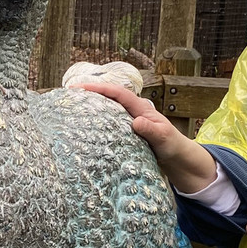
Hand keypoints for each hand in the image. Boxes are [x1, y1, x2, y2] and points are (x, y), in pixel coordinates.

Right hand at [80, 82, 217, 192]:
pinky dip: (96, 121)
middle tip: (69, 95)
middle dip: (90, 93)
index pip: (117, 93)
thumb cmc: (173, 147)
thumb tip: (136, 122)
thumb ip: (151, 130)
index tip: (81, 88)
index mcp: (141, 108)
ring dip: (91, 106)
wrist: (178, 159)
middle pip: (109, 97)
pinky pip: (108, 123)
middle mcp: (133, 111)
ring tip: (71, 108)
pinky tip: (84, 127)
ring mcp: (128, 122)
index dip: (99, 88)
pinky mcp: (125, 133)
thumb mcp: (164, 139)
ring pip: (107, 109)